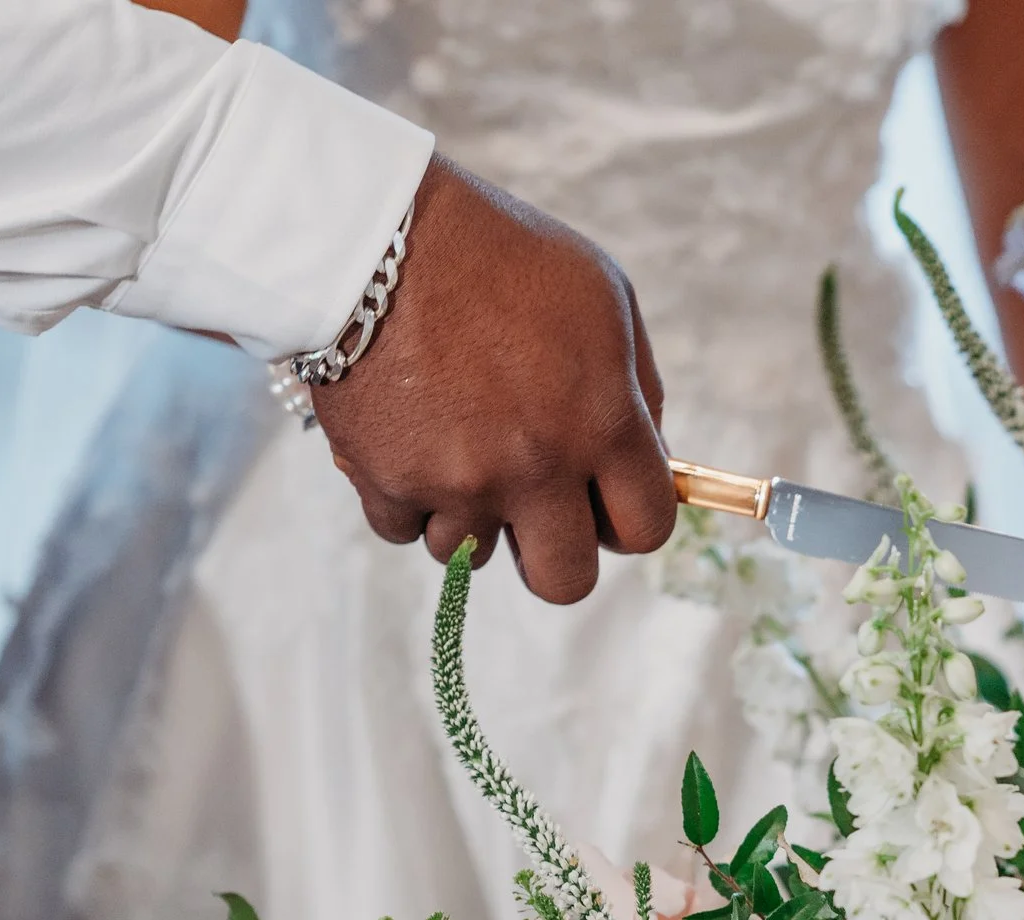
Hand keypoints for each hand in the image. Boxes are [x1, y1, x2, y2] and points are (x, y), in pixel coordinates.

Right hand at [310, 157, 673, 603]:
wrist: (372, 233)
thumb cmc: (499, 255)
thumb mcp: (605, 299)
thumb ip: (638, 391)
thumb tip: (651, 462)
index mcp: (602, 424)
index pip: (646, 530)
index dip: (629, 522)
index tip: (605, 503)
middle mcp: (537, 467)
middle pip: (566, 582)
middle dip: (556, 553)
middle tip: (539, 512)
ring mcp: (459, 482)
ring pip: (476, 556)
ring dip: (473, 517)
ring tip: (459, 448)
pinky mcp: (387, 482)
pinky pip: (406, 530)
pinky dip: (408, 497)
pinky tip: (410, 438)